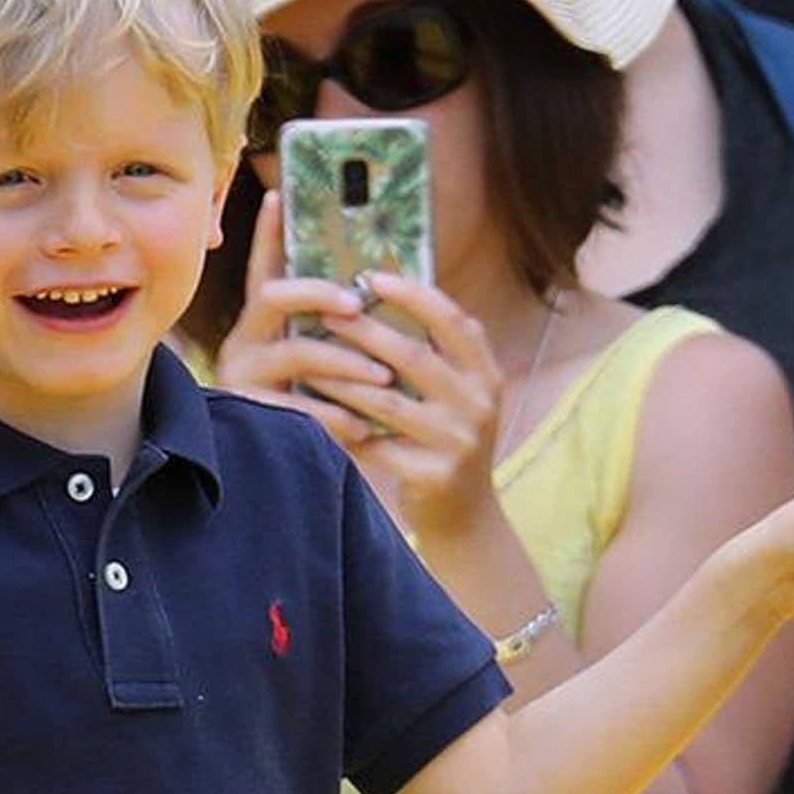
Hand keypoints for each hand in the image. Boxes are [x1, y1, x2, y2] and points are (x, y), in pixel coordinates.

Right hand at [214, 191, 394, 443]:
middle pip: (274, 297)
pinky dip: (335, 415)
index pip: (265, 268)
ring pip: (296, 352)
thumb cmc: (316, 403)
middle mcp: (245, 341)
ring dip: (344, 361)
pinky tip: (364, 426)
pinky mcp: (253, 417)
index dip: (268, 234)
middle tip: (359, 304)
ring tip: (383, 376)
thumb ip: (336, 327)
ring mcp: (244, 378)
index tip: (278, 197)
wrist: (279, 475)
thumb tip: (378, 286)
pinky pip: (297, 410)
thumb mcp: (322, 361)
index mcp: (262, 322)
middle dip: (318, 294)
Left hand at [311, 270, 505, 535]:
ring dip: (340, 379)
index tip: (374, 277)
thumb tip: (382, 295)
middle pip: (413, 356)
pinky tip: (314, 412)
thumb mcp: (460, 395)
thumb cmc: (448, 441)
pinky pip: (375, 443)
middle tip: (324, 314)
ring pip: (386, 401)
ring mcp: (458, 441)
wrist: (467, 516)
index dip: (415, 296)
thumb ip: (437, 354)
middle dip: (363, 331)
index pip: (455, 322)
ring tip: (306, 361)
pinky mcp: (433, 474)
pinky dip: (343, 426)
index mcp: (486, 375)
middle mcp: (478, 404)